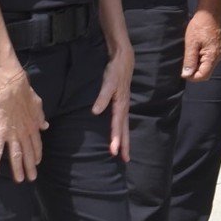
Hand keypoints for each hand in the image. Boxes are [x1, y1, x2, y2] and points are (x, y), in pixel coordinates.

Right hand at [0, 69, 47, 181]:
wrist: (12, 88)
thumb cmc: (24, 93)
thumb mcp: (38, 105)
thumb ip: (40, 116)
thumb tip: (45, 125)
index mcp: (33, 127)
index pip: (37, 144)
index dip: (37, 154)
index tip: (37, 162)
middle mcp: (25, 133)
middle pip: (28, 153)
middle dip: (30, 166)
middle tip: (32, 178)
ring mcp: (12, 134)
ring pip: (16, 155)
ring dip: (18, 168)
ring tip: (20, 180)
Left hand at [93, 44, 133, 162]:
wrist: (124, 60)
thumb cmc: (115, 72)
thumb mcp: (108, 83)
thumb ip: (102, 98)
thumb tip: (95, 112)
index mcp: (121, 105)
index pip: (118, 126)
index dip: (116, 139)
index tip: (114, 152)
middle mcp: (124, 108)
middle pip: (125, 130)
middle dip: (124, 145)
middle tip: (124, 160)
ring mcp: (124, 107)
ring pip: (125, 127)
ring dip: (125, 140)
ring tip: (124, 153)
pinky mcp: (122, 104)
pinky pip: (123, 122)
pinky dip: (122, 132)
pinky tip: (121, 136)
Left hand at [181, 8, 220, 81]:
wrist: (210, 14)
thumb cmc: (199, 26)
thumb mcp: (191, 43)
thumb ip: (189, 60)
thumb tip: (186, 74)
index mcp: (212, 56)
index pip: (203, 76)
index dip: (192, 77)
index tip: (182, 71)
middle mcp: (218, 57)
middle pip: (206, 73)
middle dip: (194, 72)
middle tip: (183, 64)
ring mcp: (218, 53)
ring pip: (207, 67)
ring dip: (197, 66)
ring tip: (188, 56)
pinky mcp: (216, 49)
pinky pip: (208, 60)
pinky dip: (200, 60)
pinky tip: (193, 52)